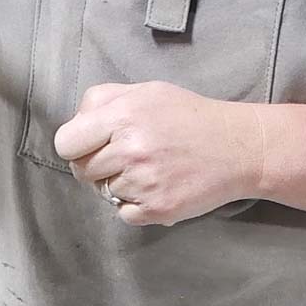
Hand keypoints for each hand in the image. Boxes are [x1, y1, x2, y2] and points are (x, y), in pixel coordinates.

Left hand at [53, 82, 266, 225]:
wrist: (239, 147)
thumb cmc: (188, 117)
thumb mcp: (146, 92)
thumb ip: (104, 100)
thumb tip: (75, 123)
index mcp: (123, 115)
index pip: (66, 143)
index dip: (74, 146)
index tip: (89, 146)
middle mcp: (131, 148)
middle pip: (81, 171)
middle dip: (96, 166)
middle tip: (124, 158)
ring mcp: (144, 182)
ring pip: (102, 193)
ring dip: (119, 185)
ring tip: (149, 169)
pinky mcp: (156, 208)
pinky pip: (123, 213)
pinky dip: (135, 205)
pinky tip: (157, 186)